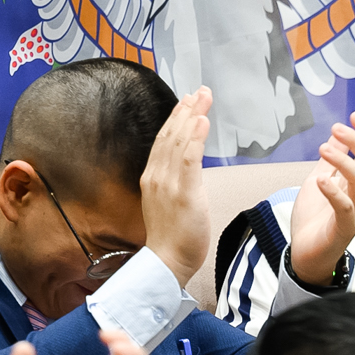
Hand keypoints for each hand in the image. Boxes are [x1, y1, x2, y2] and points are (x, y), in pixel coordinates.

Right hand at [139, 88, 211, 287]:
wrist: (166, 263)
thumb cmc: (170, 237)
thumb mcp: (166, 203)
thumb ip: (173, 181)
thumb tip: (186, 167)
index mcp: (152, 177)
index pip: (163, 140)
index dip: (175, 118)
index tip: (187, 100)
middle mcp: (157, 176)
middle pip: (171, 135)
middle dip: (186, 109)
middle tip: (199, 90)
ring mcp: (168, 184)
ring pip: (179, 141)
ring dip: (192, 116)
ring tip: (202, 97)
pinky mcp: (184, 194)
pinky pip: (189, 160)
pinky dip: (194, 138)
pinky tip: (202, 121)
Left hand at [287, 112, 354, 288]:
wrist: (305, 253)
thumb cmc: (315, 217)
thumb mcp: (320, 178)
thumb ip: (331, 159)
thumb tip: (338, 133)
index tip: (354, 115)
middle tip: (337, 127)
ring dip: (343, 161)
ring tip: (324, 149)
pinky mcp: (345, 228)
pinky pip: (346, 207)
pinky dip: (334, 191)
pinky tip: (322, 179)